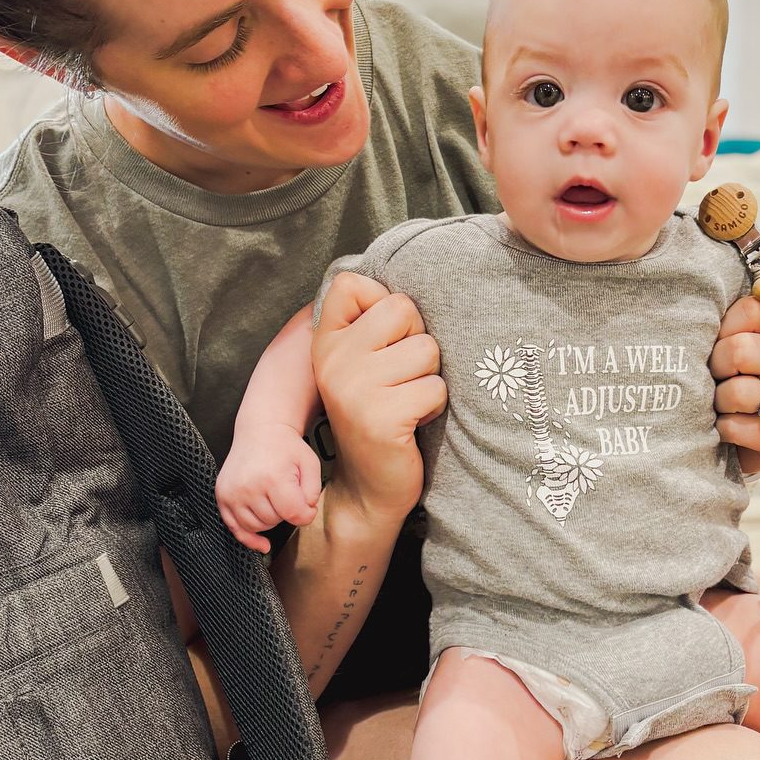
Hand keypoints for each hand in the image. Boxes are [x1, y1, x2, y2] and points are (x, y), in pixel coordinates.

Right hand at [216, 421, 322, 553]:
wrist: (260, 431)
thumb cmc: (286, 448)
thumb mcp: (311, 464)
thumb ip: (313, 493)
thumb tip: (304, 515)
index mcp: (273, 478)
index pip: (294, 514)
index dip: (306, 513)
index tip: (308, 506)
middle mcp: (249, 487)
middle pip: (274, 521)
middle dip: (285, 512)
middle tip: (287, 493)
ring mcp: (232, 493)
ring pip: (256, 527)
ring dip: (269, 520)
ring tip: (273, 500)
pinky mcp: (222, 497)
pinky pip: (234, 528)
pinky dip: (248, 538)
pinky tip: (262, 544)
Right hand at [311, 272, 444, 526]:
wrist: (369, 486)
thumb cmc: (380, 412)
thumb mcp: (365, 361)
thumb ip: (373, 320)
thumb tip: (410, 273)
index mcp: (326, 340)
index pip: (351, 283)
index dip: (384, 305)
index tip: (384, 342)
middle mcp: (332, 359)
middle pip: (403, 309)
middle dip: (416, 342)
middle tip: (400, 377)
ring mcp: (353, 387)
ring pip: (427, 349)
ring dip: (428, 377)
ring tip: (406, 400)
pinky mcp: (380, 416)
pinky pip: (434, 387)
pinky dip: (433, 405)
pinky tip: (411, 423)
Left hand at [710, 294, 759, 468]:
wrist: (736, 437)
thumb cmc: (723, 381)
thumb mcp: (720, 346)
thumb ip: (719, 322)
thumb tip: (702, 302)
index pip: (752, 310)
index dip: (723, 326)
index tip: (716, 340)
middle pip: (740, 350)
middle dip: (715, 365)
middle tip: (713, 376)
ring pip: (740, 392)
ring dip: (718, 401)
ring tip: (717, 404)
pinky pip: (743, 428)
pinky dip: (724, 429)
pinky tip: (722, 427)